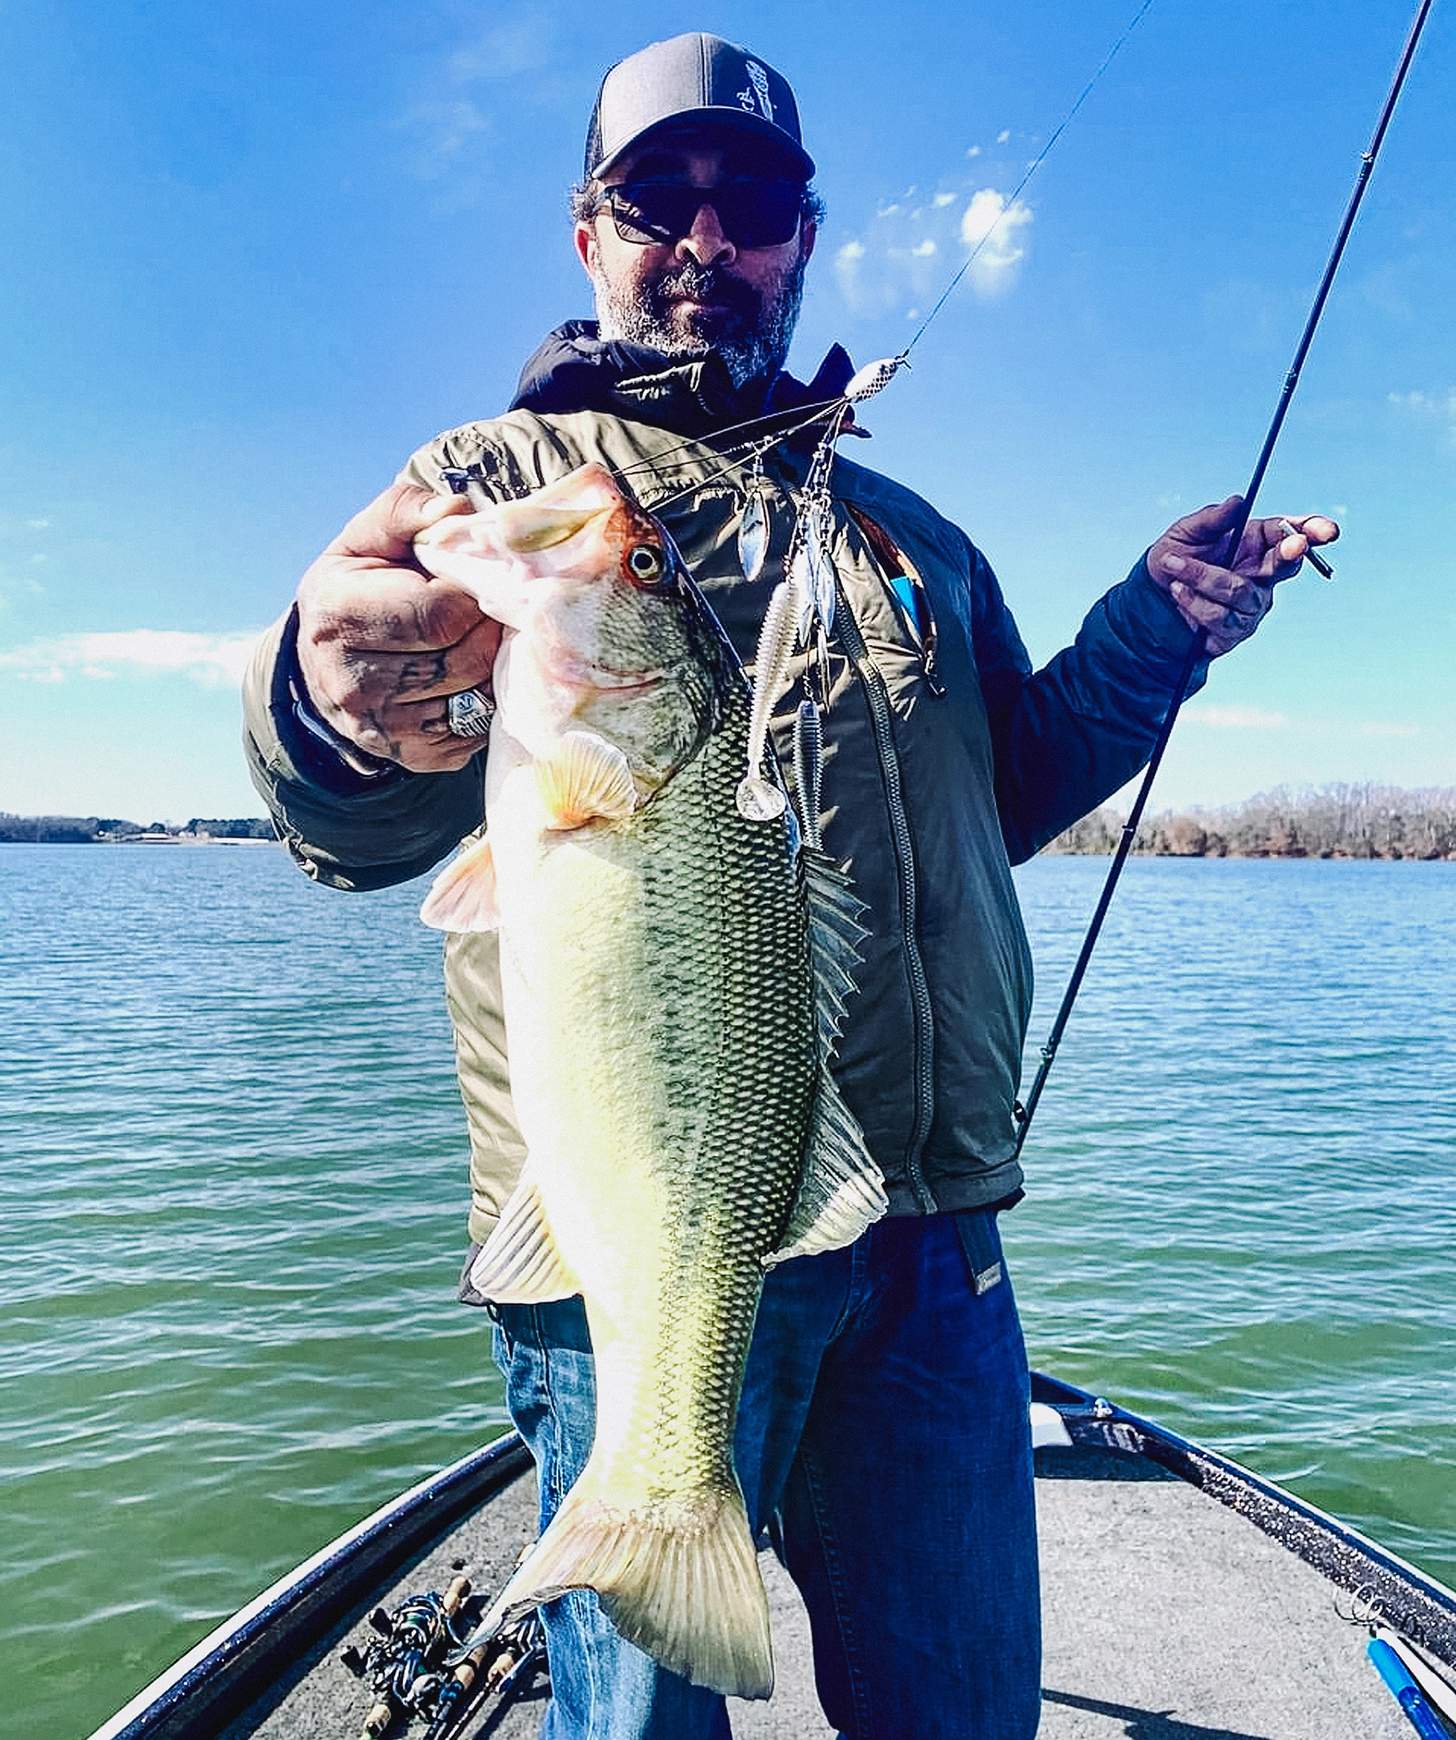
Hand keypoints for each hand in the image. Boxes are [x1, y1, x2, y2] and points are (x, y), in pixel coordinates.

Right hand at [296, 482, 501, 772]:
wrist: (323, 666)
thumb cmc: (358, 588)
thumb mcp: (367, 539)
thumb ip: (408, 511)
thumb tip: (458, 509)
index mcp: (340, 614)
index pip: (442, 612)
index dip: (473, 593)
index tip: (472, 582)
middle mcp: (354, 681)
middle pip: (467, 657)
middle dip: (488, 629)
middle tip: (485, 612)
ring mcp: (383, 728)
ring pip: (479, 695)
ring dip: (492, 666)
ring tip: (476, 641)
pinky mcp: (413, 758)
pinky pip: (479, 730)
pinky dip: (484, 701)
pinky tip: (467, 678)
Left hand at [1147, 496, 1339, 656]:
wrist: (1150, 597)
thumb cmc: (1175, 558)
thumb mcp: (1186, 532)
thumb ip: (1212, 519)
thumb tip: (1237, 502)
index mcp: (1258, 542)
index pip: (1293, 534)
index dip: (1312, 531)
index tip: (1326, 531)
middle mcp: (1261, 574)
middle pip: (1287, 566)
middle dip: (1291, 554)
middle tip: (1294, 546)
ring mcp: (1251, 605)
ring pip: (1242, 592)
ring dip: (1204, 577)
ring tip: (1174, 566)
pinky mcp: (1234, 631)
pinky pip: (1221, 618)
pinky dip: (1194, 601)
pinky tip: (1178, 591)